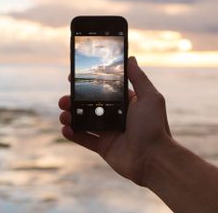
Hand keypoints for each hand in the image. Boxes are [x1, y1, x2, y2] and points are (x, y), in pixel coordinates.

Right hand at [58, 56, 170, 185]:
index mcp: (125, 103)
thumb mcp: (149, 96)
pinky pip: (84, 139)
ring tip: (63, 115)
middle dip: (74, 101)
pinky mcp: (103, 147)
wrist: (154, 159)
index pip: (103, 90)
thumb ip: (138, 77)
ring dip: (70, 117)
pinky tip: (66, 129)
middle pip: (90, 105)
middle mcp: (116, 116)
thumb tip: (130, 58)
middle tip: (64, 99)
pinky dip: (73, 135)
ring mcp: (109, 131)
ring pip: (84, 121)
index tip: (73, 78)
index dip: (88, 84)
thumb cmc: (154, 126)